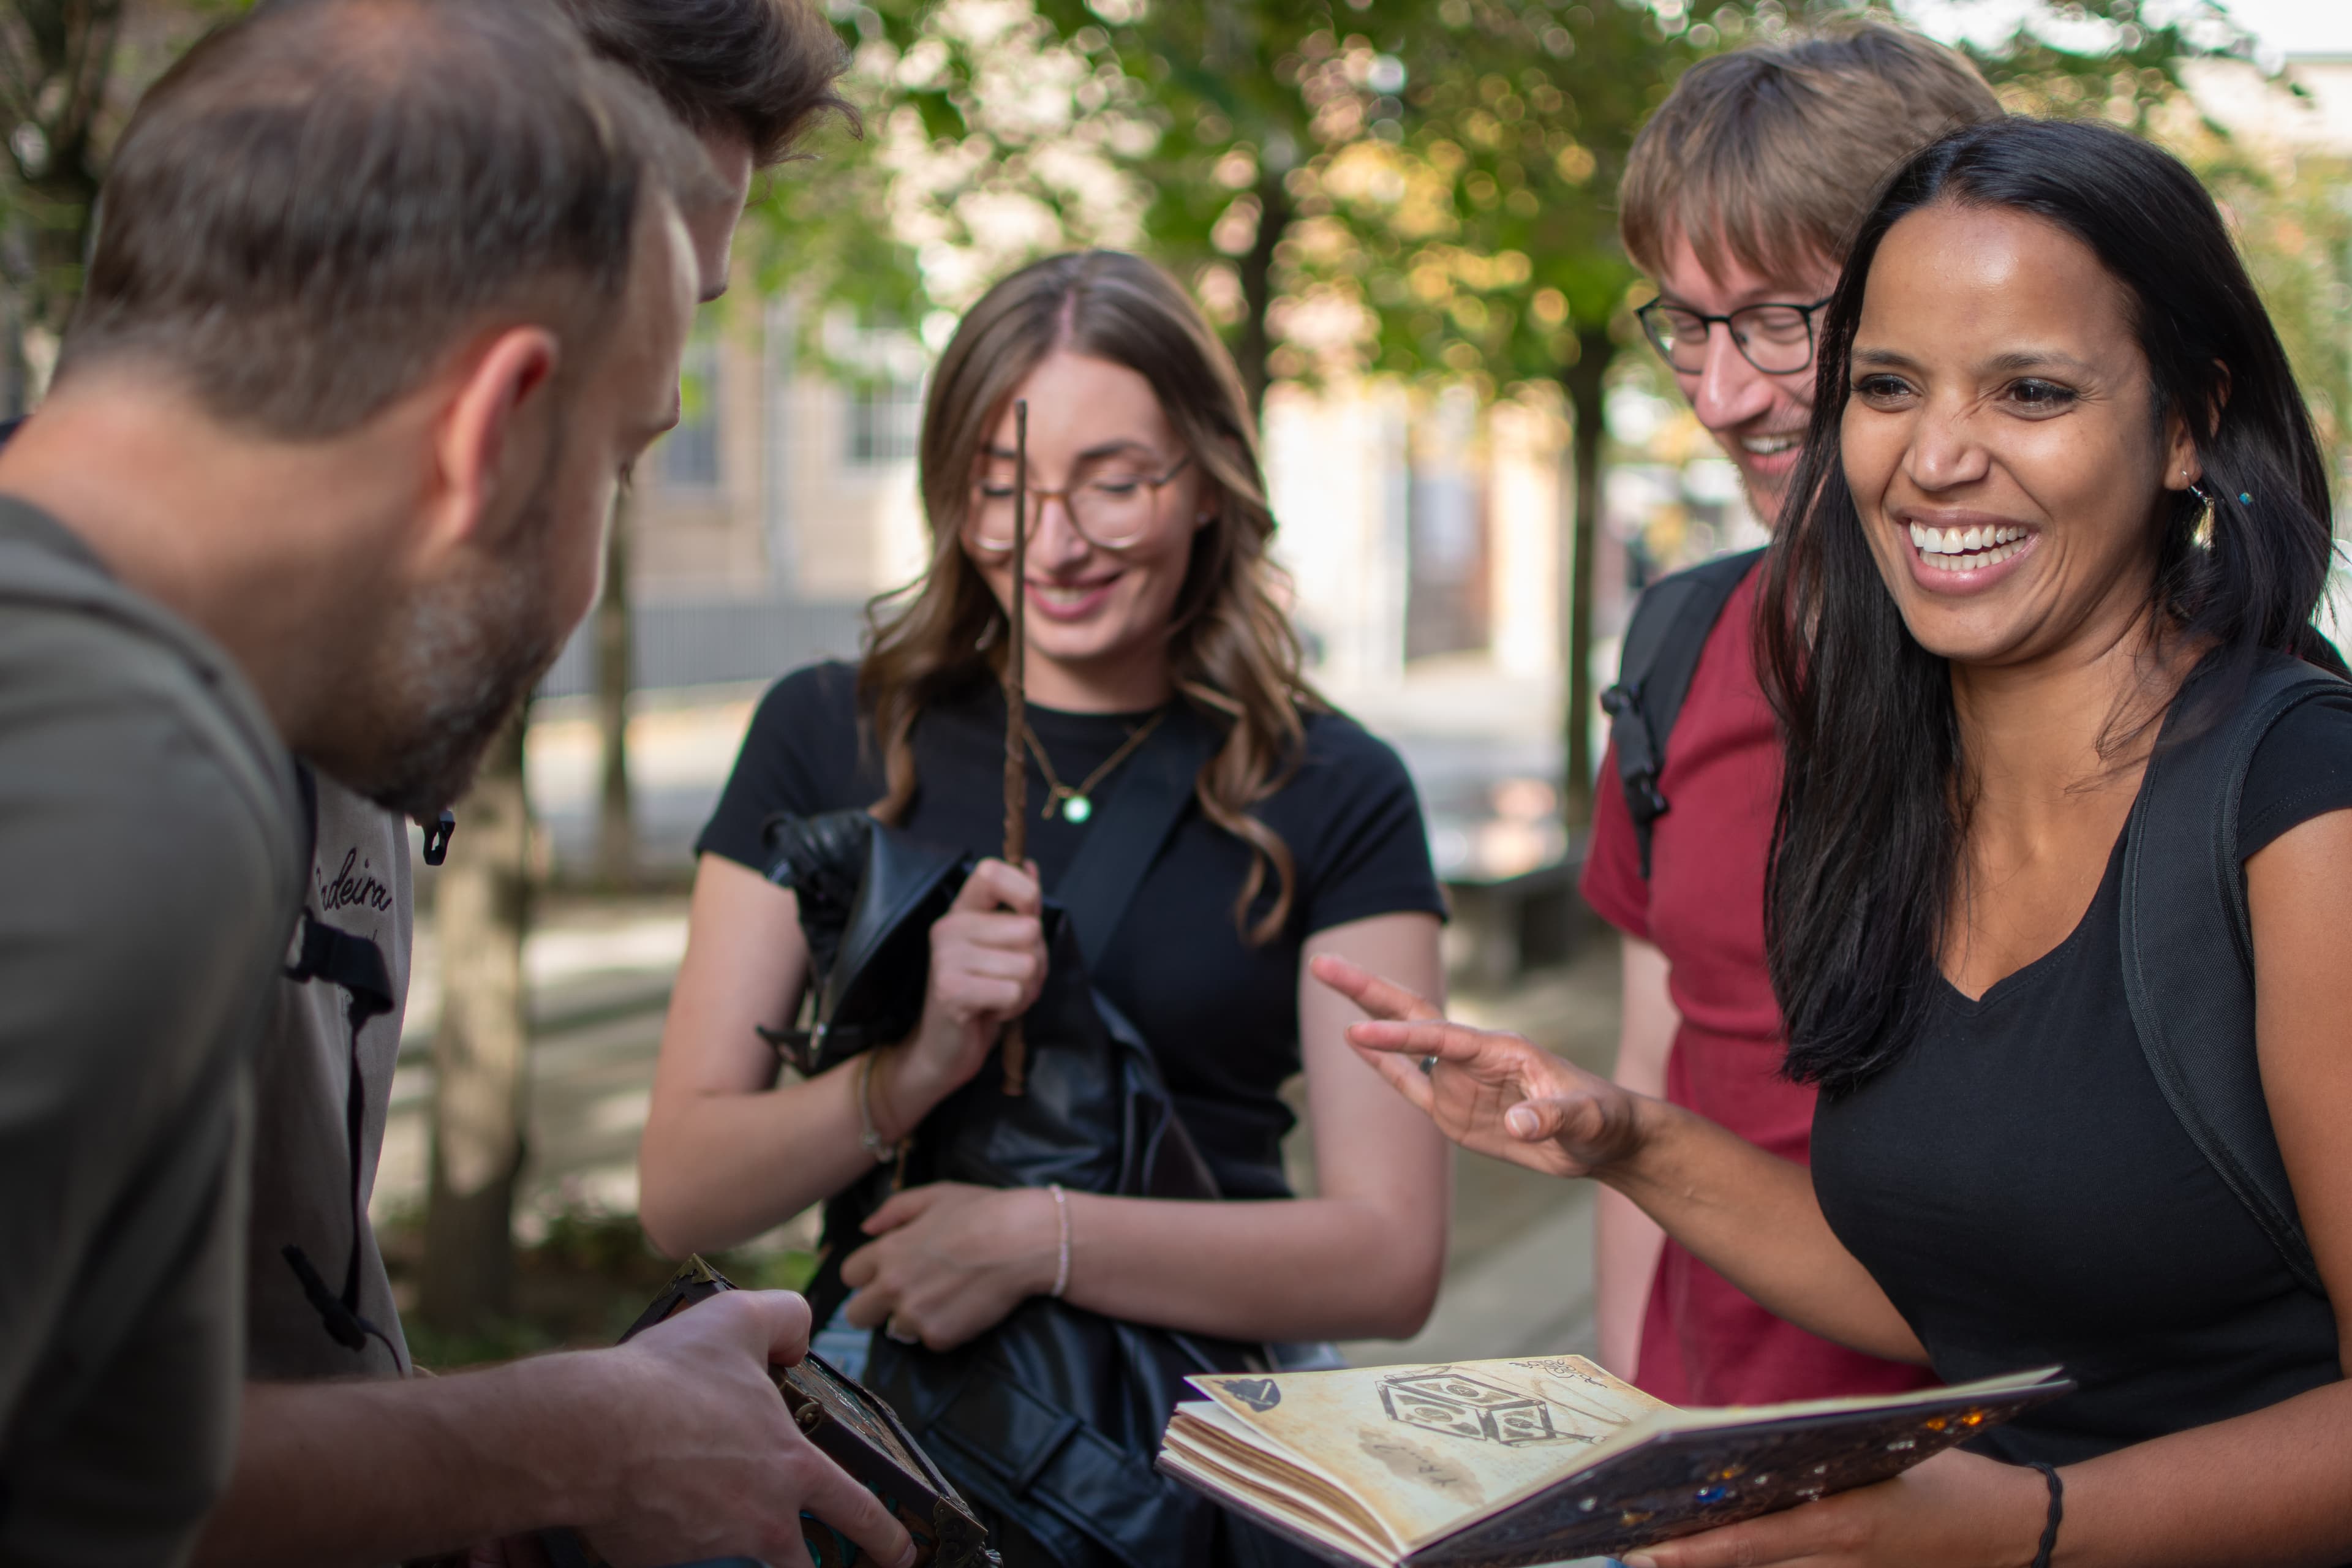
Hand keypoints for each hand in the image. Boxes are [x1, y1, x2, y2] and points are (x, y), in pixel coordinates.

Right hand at [582, 1289, 914, 1567]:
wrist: (586, 1433)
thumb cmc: (666, 1377)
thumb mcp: (740, 1318)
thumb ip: (785, 1320)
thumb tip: (796, 1344)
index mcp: (790, 1469)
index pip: (858, 1512)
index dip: (887, 1538)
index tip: (903, 1554)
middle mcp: (758, 1520)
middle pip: (803, 1565)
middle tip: (825, 1567)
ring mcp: (707, 1547)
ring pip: (734, 1554)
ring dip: (731, 1540)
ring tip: (710, 1513)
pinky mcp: (656, 1561)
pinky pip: (672, 1548)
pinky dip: (666, 1530)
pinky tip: (646, 1499)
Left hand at [839, 1182, 1058, 1349]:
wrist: (1025, 1241)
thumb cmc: (983, 1211)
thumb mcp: (936, 1195)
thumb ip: (894, 1210)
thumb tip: (866, 1228)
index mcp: (887, 1251)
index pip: (849, 1276)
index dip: (868, 1274)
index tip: (888, 1272)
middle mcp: (892, 1286)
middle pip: (856, 1315)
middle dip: (875, 1307)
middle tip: (906, 1295)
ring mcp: (914, 1315)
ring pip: (895, 1330)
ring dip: (913, 1318)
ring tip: (945, 1296)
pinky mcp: (939, 1337)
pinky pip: (929, 1340)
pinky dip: (943, 1328)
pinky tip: (964, 1306)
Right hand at [884, 859, 1046, 1125]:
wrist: (940, 1050)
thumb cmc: (979, 996)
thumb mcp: (1001, 946)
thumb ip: (1015, 907)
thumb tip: (1029, 864)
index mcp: (961, 911)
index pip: (993, 872)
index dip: (1026, 893)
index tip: (1026, 919)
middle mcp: (949, 927)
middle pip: (1030, 930)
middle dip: (1035, 962)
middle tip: (1007, 979)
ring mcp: (946, 958)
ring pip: (1028, 964)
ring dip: (1025, 990)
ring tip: (997, 997)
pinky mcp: (951, 990)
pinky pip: (1013, 991)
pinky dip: (1013, 1009)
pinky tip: (989, 1012)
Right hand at [1311, 953, 1645, 1179]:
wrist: (1603, 1138)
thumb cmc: (1601, 1119)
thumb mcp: (1586, 1119)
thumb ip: (1552, 1117)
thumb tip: (1517, 1123)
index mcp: (1501, 1049)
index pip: (1440, 1037)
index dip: (1400, 1035)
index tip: (1358, 1030)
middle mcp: (1472, 1057)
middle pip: (1411, 1014)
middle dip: (1366, 989)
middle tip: (1321, 962)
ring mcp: (1459, 1081)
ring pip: (1402, 1044)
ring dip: (1365, 1016)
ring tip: (1322, 979)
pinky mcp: (1454, 1110)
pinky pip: (1411, 1083)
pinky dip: (1383, 1064)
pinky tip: (1354, 1042)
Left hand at [1622, 1448, 2049, 1567]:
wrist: (2013, 1530)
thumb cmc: (1946, 1478)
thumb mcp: (1876, 1455)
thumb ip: (1810, 1460)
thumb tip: (1733, 1446)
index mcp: (1844, 1526)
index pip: (1751, 1543)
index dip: (1695, 1551)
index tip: (1644, 1549)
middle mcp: (1839, 1564)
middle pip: (1745, 1567)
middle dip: (1686, 1558)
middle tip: (1625, 1549)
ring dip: (1710, 1563)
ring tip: (1651, 1548)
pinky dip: (1747, 1563)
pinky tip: (1706, 1551)